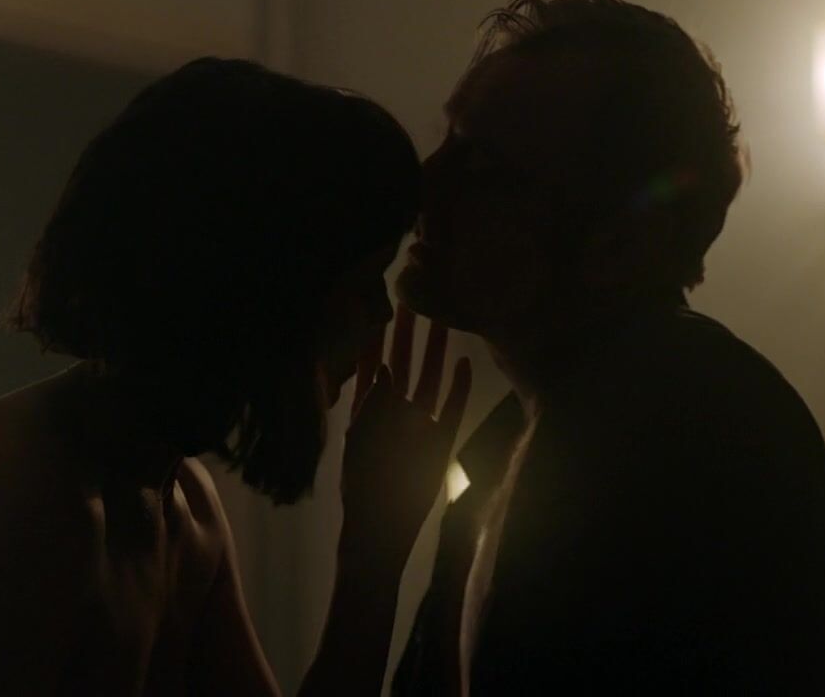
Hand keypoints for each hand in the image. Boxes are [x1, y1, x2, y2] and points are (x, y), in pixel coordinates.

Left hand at [340, 304, 471, 567]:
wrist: (380, 527)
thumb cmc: (361, 486)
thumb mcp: (359, 441)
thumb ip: (372, 404)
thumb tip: (384, 367)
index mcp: (368, 408)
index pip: (371, 362)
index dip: (375, 334)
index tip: (380, 303)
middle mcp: (394, 410)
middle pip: (403, 361)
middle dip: (408, 331)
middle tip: (416, 296)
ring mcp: (419, 423)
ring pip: (429, 377)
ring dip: (435, 351)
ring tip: (444, 319)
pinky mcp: (439, 440)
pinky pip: (452, 407)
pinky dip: (459, 387)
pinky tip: (465, 364)